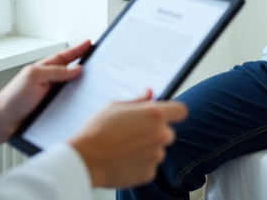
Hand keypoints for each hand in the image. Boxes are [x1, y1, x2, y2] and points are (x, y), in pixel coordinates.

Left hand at [0, 40, 90, 144]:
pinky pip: (70, 104)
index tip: (89, 43)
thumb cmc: (13, 98)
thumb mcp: (33, 77)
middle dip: (86, 67)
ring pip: (73, 89)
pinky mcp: (54, 110)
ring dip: (83, 87)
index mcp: (44, 70)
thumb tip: (75, 69)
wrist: (4, 121)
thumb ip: (55, 72)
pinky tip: (85, 105)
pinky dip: (78, 104)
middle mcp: (50, 82)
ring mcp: (52, 96)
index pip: (65, 57)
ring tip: (97, 83)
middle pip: (72, 72)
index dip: (78, 50)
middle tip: (99, 63)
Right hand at [69, 90, 187, 188]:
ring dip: (147, 148)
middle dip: (155, 132)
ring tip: (124, 147)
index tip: (167, 115)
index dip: (173, 112)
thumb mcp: (115, 106)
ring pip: (157, 149)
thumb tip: (149, 94)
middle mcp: (160, 134)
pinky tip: (124, 159)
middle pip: (168, 132)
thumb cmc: (97, 131)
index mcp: (154, 115)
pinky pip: (149, 165)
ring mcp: (156, 155)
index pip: (180, 111)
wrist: (86, 160)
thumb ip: (137, 101)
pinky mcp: (149, 173)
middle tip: (134, 132)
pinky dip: (140, 163)